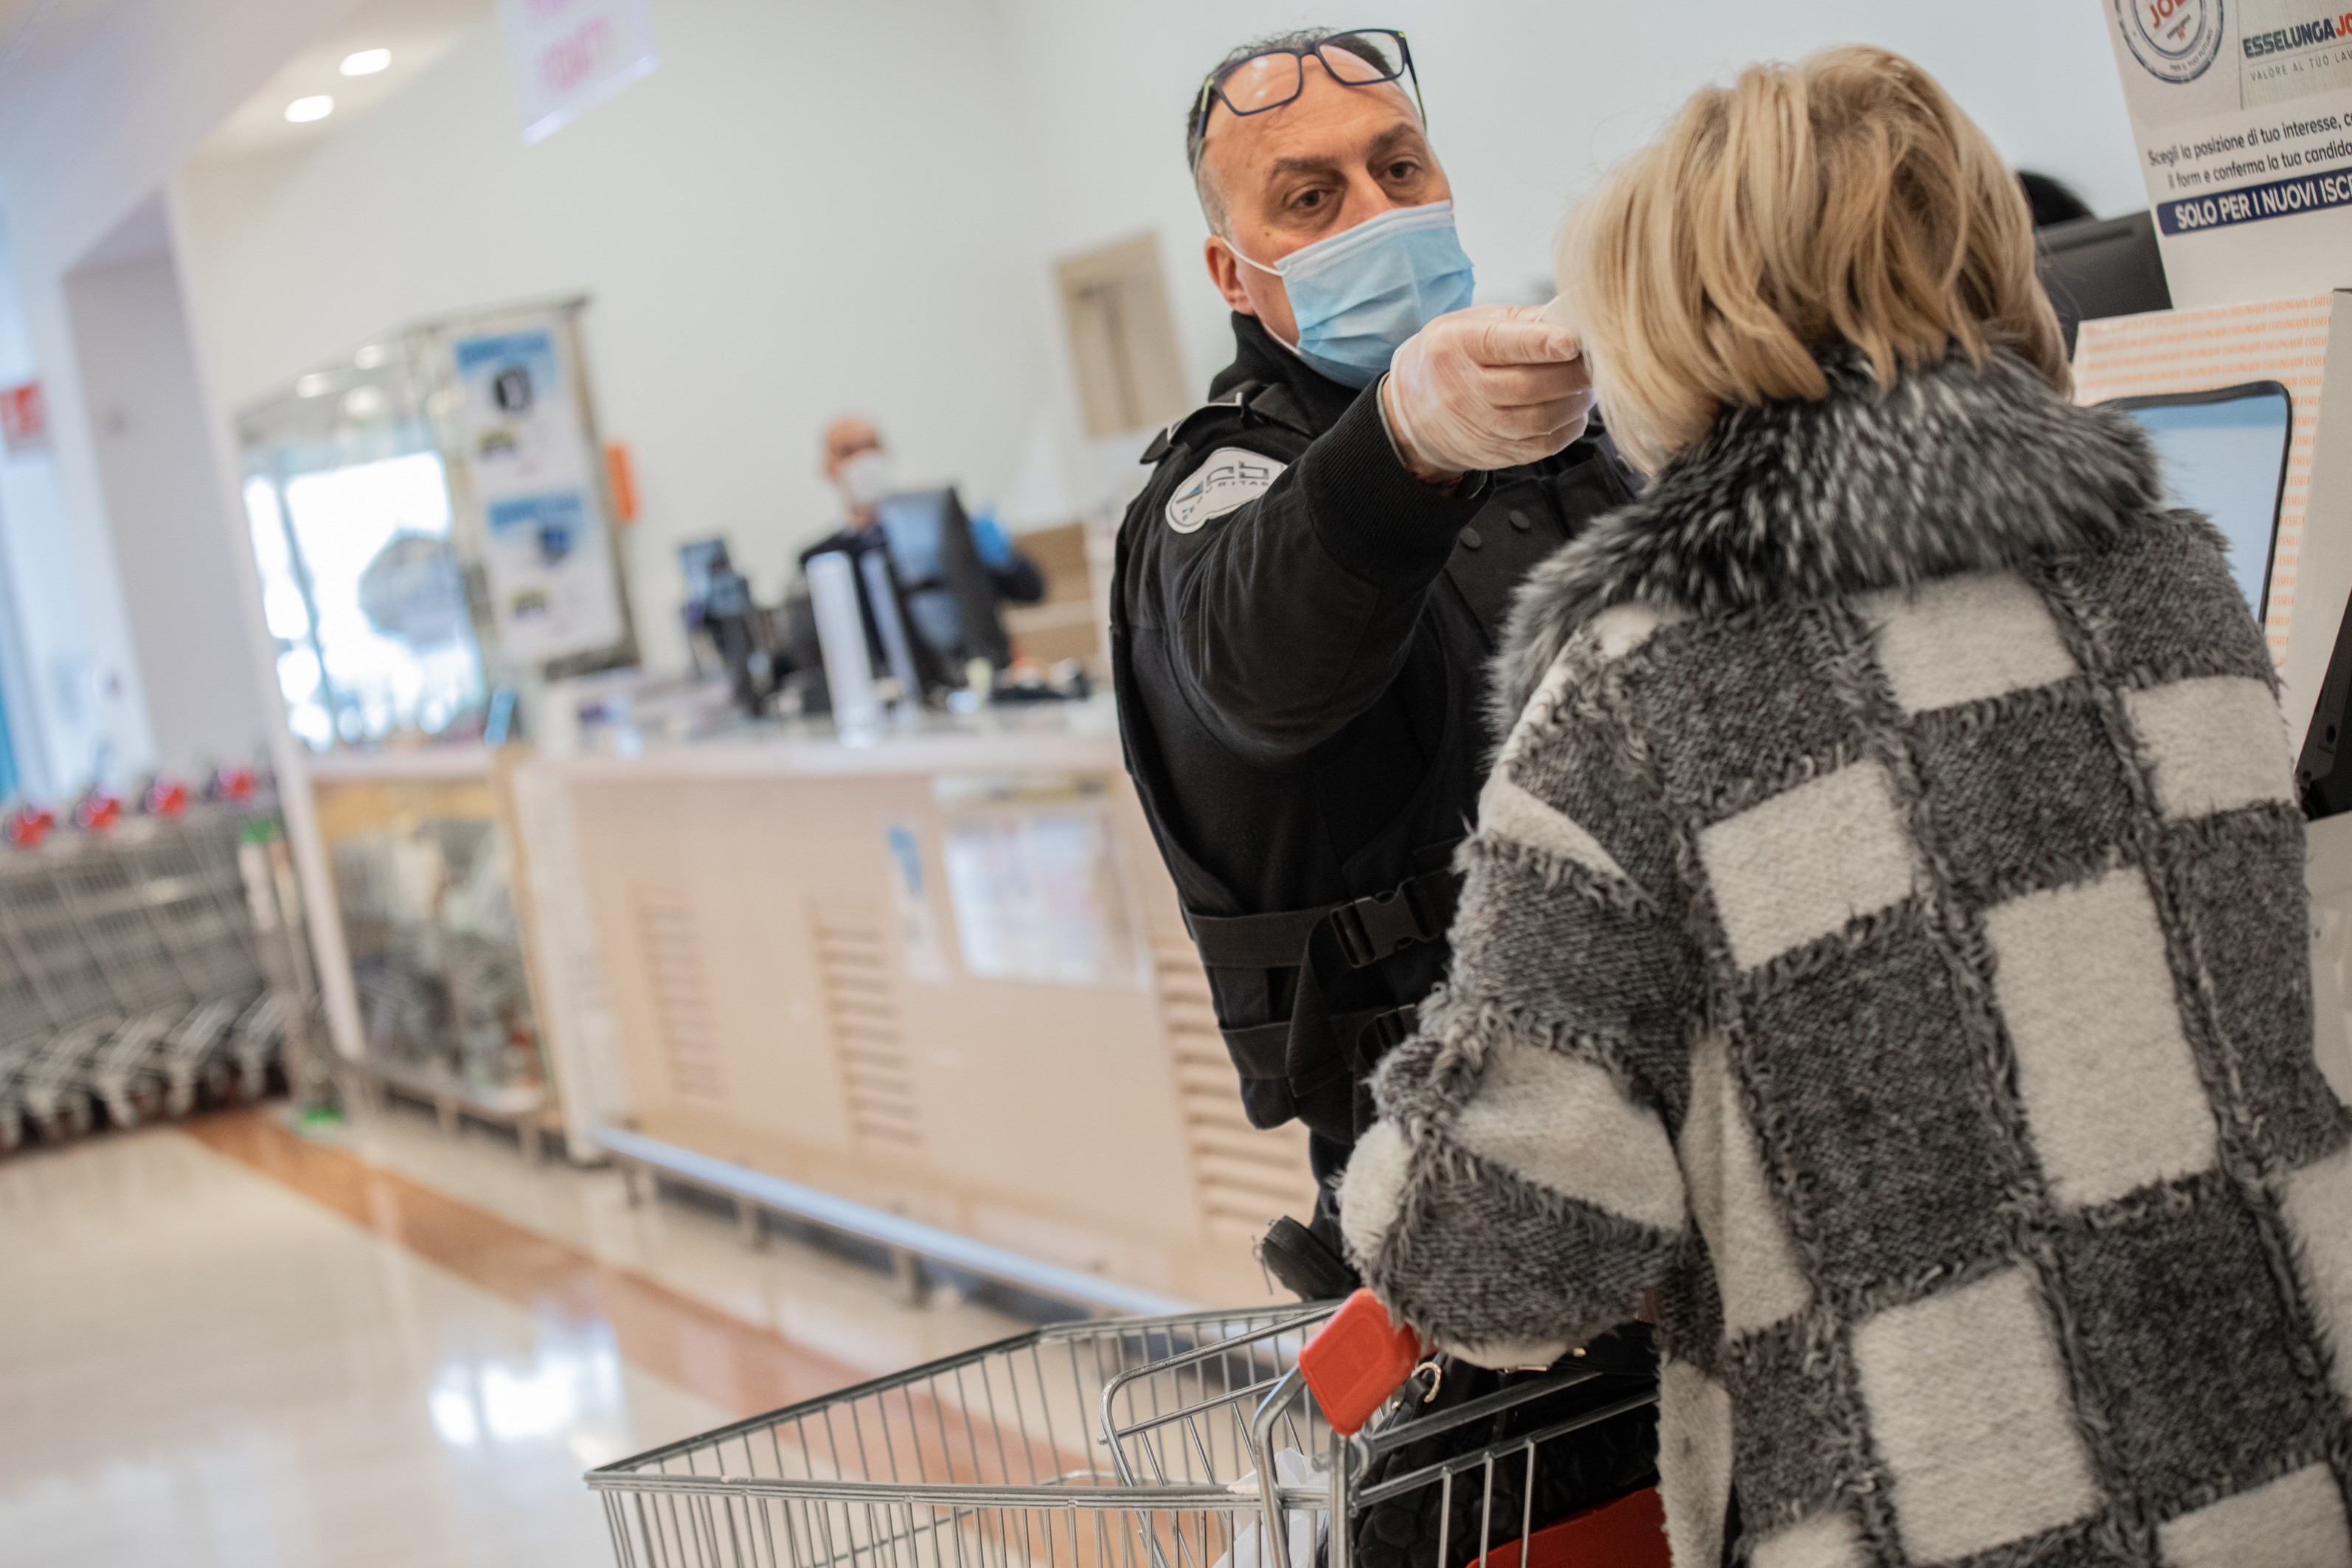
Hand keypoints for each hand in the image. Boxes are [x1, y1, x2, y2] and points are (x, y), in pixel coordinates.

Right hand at [1378, 303, 1593, 481]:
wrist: (1413, 411)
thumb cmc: (1452, 356)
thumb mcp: (1471, 323)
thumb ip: (1522, 320)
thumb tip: (1576, 318)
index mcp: (1456, 346)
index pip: (1501, 345)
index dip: (1541, 344)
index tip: (1572, 341)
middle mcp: (1463, 390)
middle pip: (1529, 386)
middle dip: (1573, 372)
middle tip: (1596, 359)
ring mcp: (1479, 427)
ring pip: (1541, 418)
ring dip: (1576, 400)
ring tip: (1587, 384)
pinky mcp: (1496, 453)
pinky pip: (1543, 444)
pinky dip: (1569, 426)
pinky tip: (1573, 409)